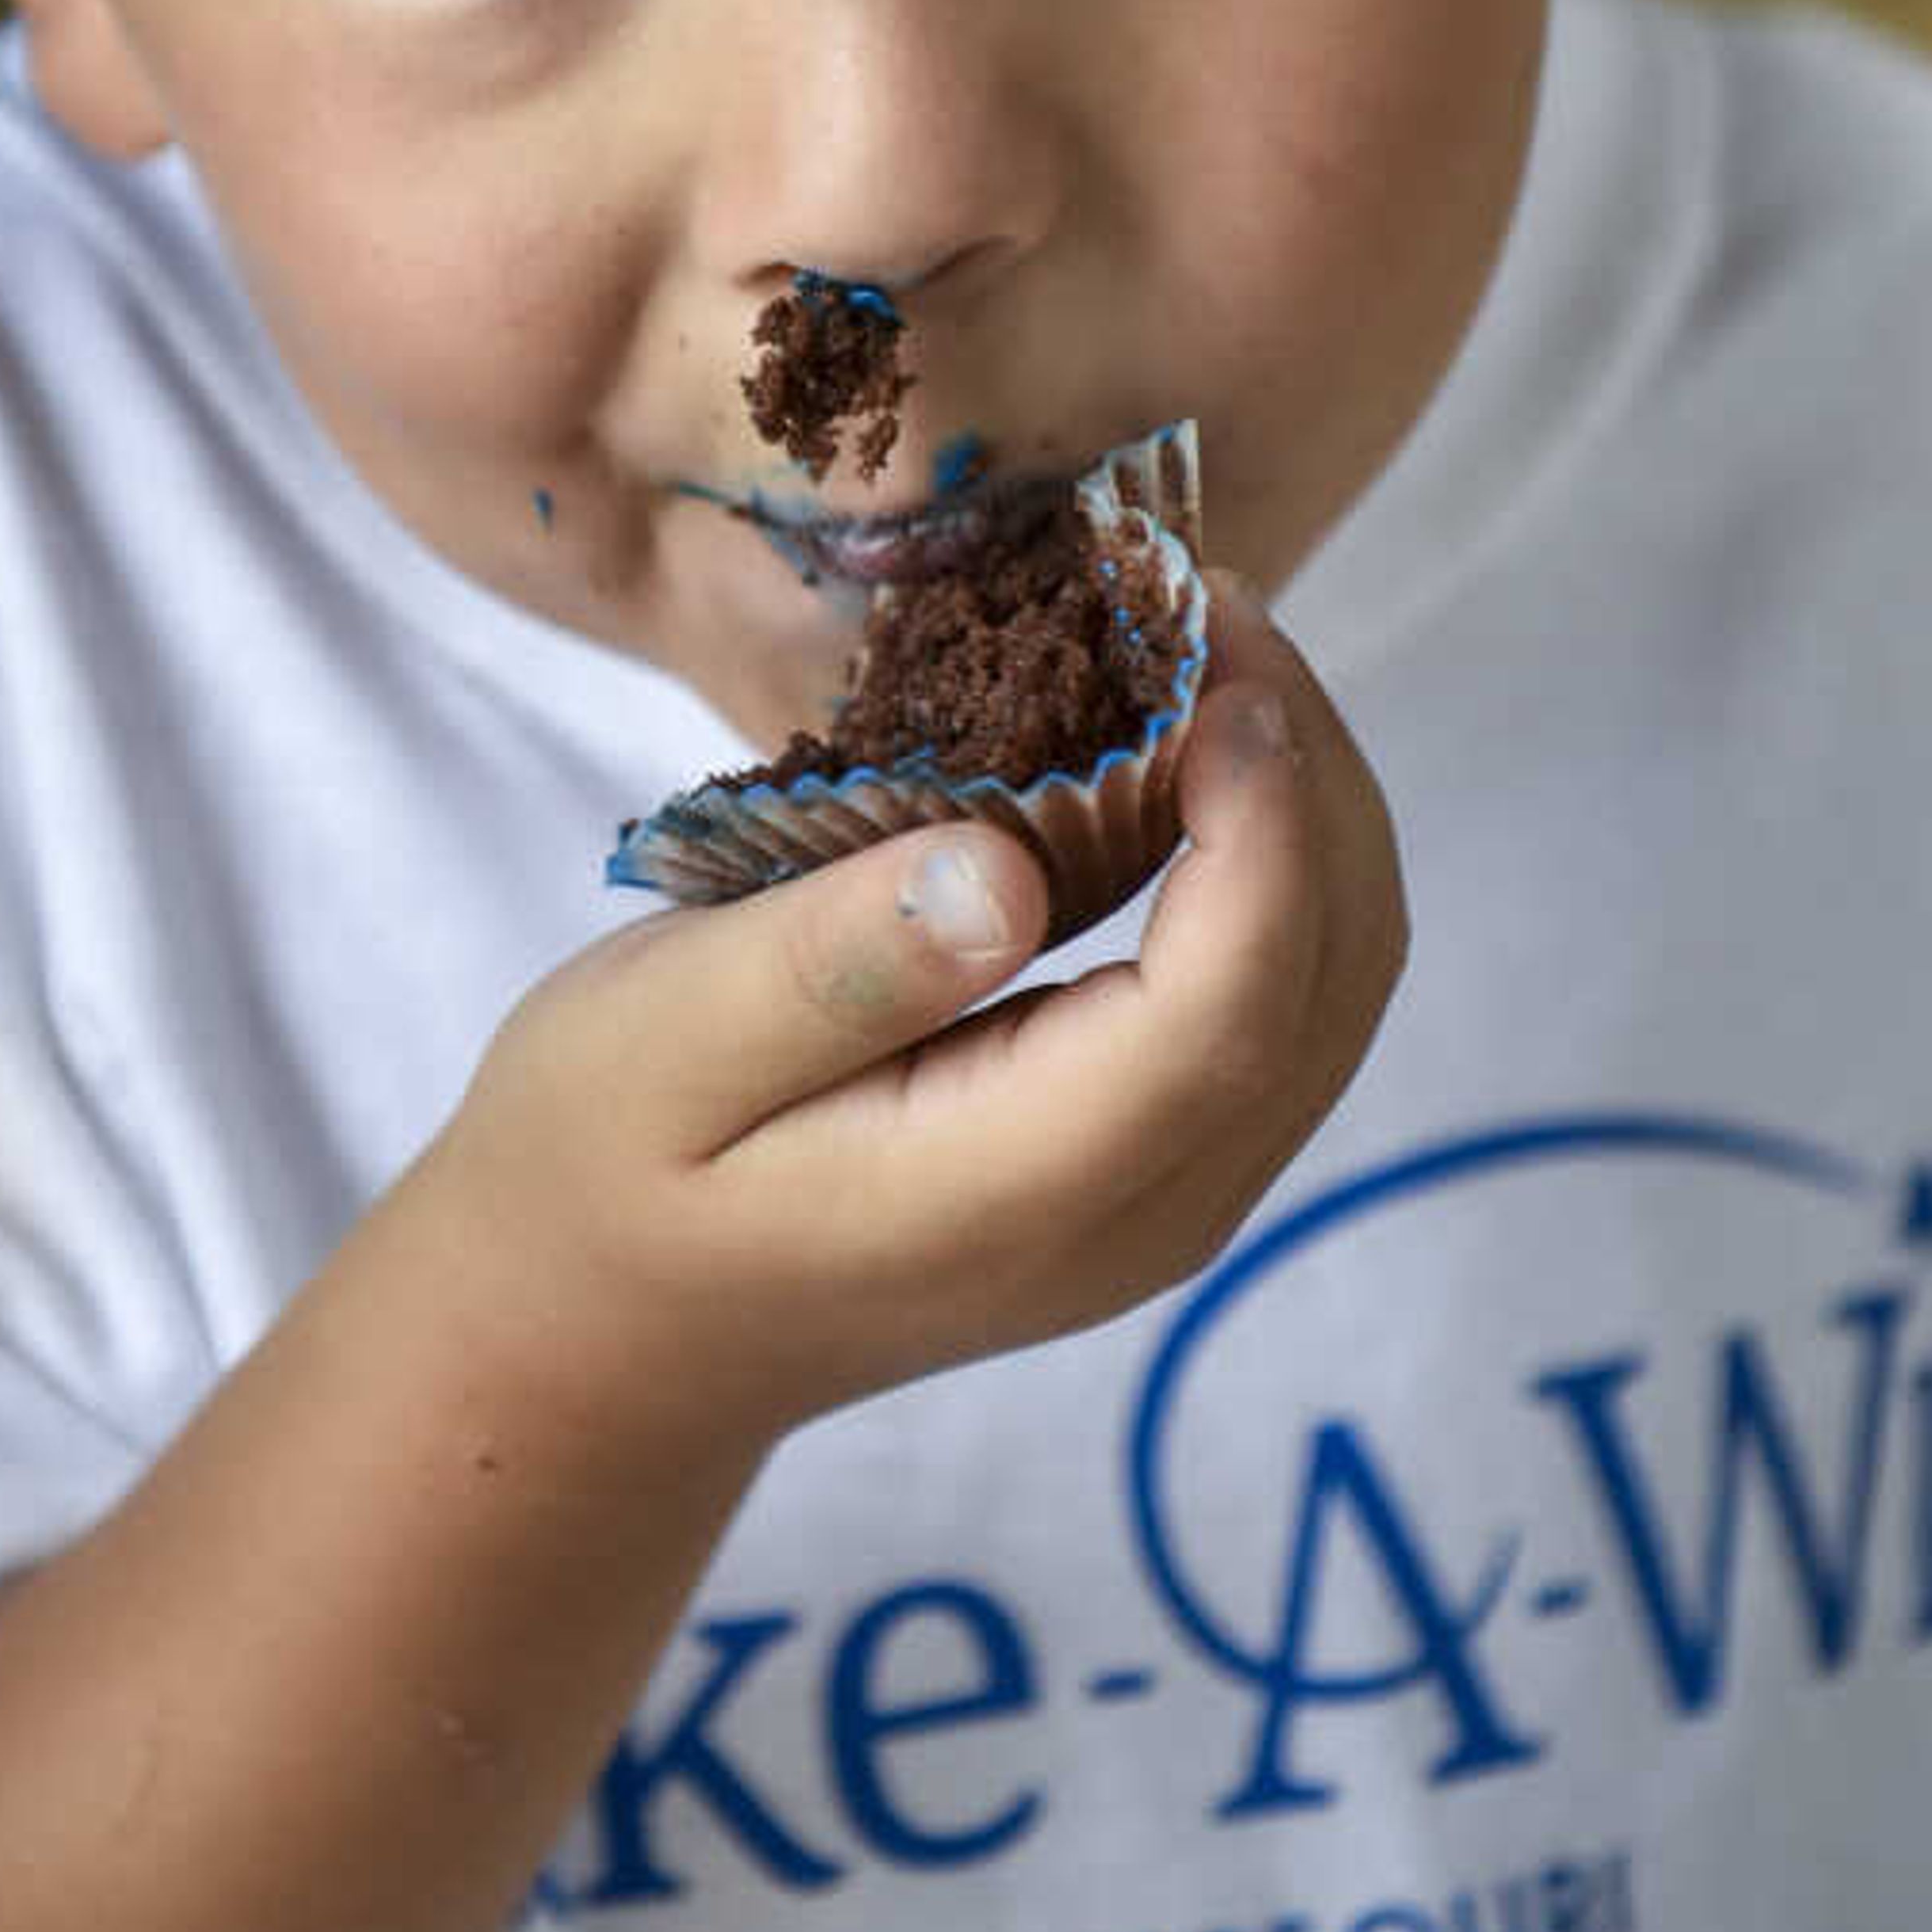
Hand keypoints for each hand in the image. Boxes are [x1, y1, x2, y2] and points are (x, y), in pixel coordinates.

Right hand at [429, 585, 1406, 1450]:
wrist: (601, 1337)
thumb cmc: (600, 1166)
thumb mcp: (660, 1042)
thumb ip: (830, 968)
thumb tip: (1006, 874)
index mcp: (1016, 1195)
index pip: (1229, 1011)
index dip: (1263, 824)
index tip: (1215, 649)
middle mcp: (1133, 1218)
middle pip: (1325, 988)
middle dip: (1307, 772)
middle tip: (1207, 593)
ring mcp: (1158, 1199)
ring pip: (1331, 989)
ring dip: (1302, 803)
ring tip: (1204, 636)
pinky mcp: (1148, 1158)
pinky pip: (1277, 999)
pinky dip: (1267, 856)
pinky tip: (1180, 743)